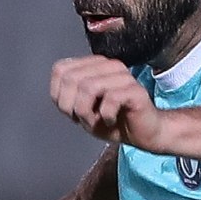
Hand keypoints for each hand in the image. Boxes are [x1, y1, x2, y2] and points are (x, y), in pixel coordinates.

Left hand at [48, 56, 165, 151]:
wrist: (142, 133)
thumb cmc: (112, 120)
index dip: (59, 95)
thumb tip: (58, 90)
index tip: (72, 111)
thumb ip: (67, 96)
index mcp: (93, 65)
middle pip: (71, 78)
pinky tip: (111, 120)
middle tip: (84, 118)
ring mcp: (122, 76)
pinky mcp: (134, 90)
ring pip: (88, 87)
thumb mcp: (81, 110)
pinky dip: (105, 116)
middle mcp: (108, 65)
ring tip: (97, 120)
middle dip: (71, 106)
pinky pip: (110, 99)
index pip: (60, 70)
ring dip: (87, 113)